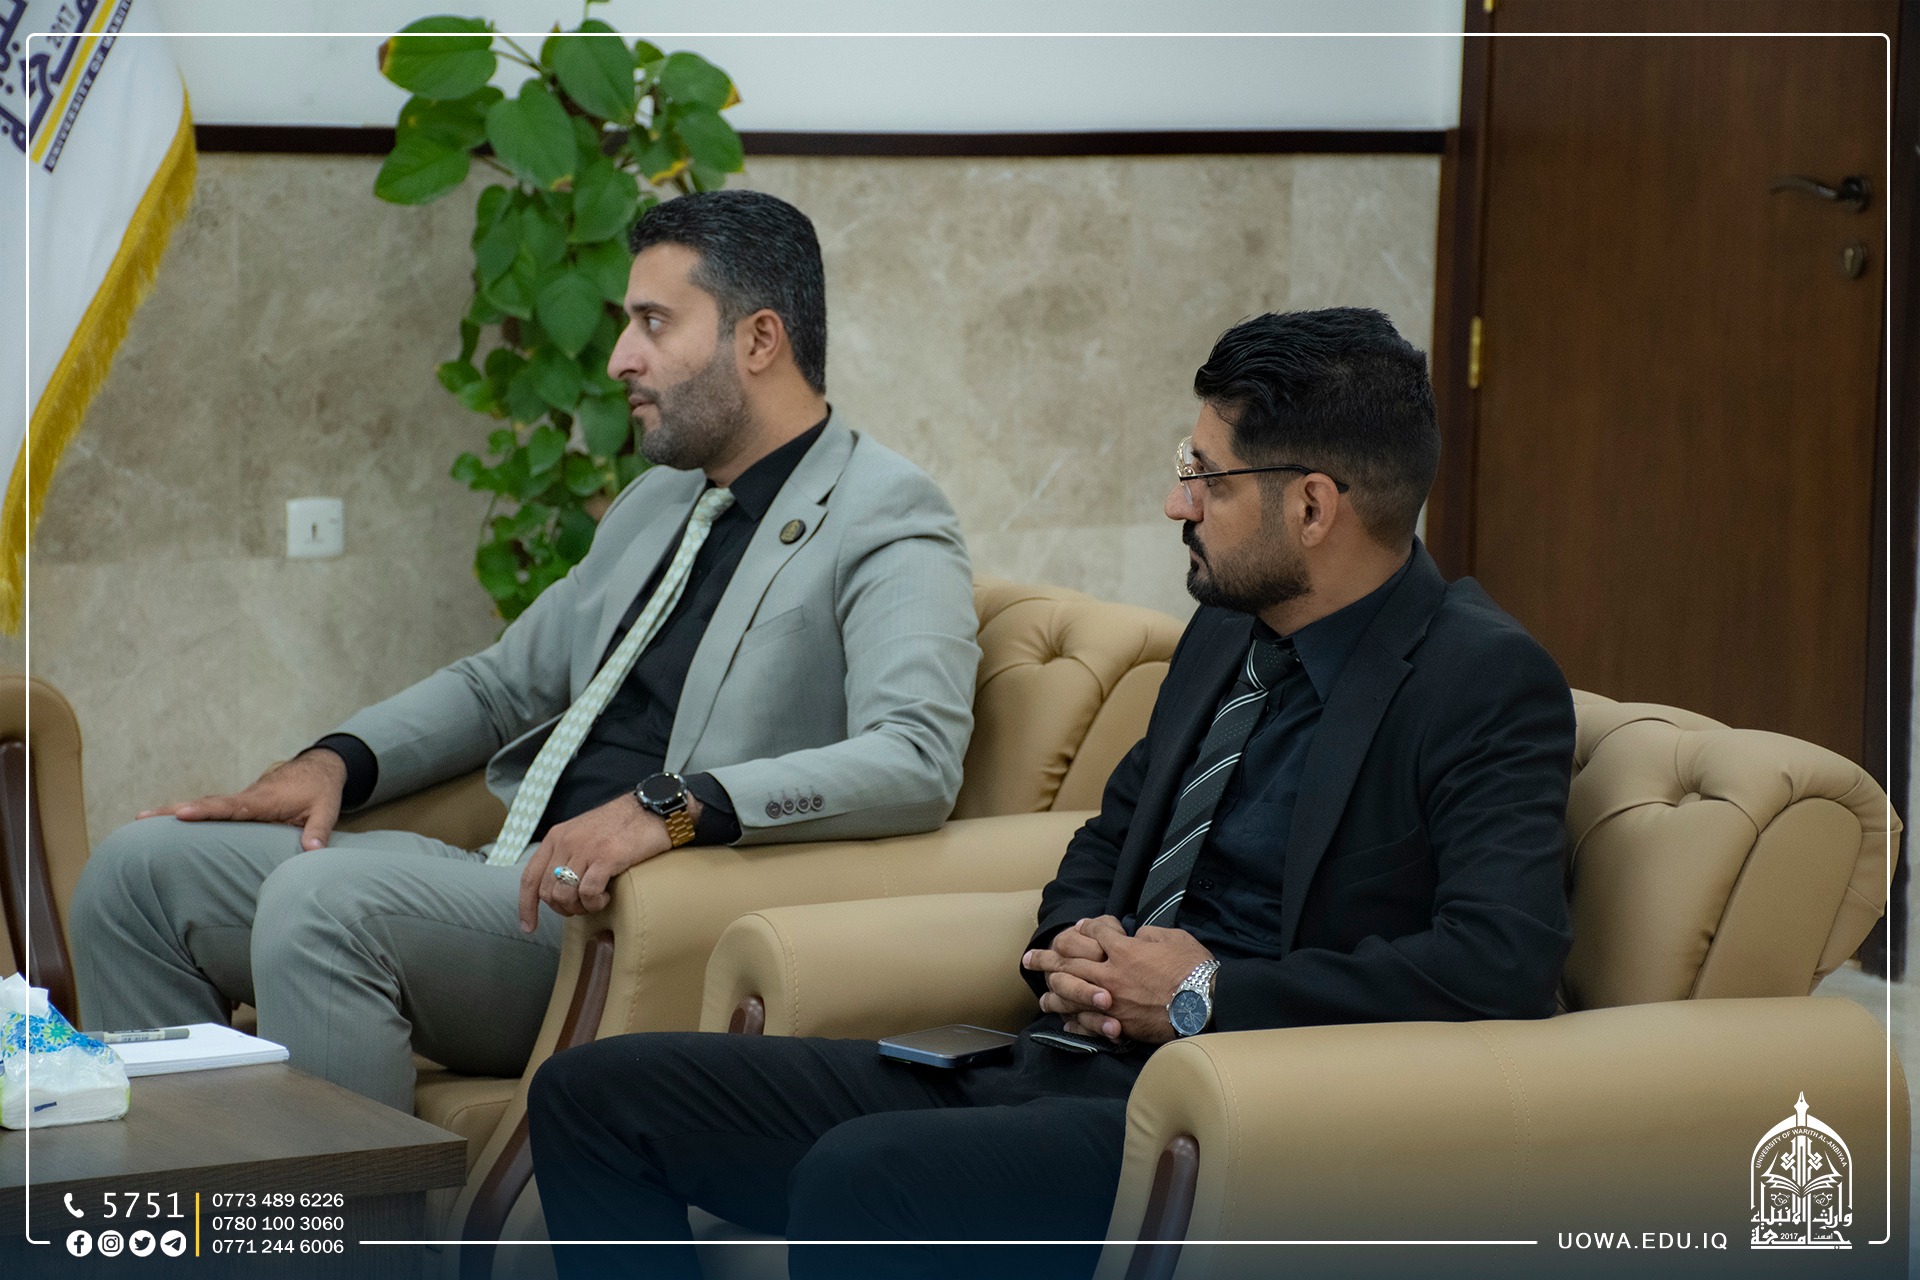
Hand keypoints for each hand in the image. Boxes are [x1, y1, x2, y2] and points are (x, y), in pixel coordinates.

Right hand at [138, 749, 347, 851]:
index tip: (181, 815)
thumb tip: (311, 852)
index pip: (231, 807)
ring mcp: (242, 799)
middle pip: (207, 804)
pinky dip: (191, 812)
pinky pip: (213, 808)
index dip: (206, 811)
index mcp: (263, 800)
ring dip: (175, 811)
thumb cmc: (321, 790)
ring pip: (206, 804)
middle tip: (140, 818)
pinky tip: (169, 823)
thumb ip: (318, 831)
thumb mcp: (327, 810)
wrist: (321, 766)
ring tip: (141, 820)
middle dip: (174, 810)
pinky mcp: (242, 803)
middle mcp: (247, 797)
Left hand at [516, 792, 697, 931]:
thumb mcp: (582, 834)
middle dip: (564, 908)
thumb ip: (566, 856)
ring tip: (597, 900)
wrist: (651, 809)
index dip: (526, 906)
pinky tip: (607, 895)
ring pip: (565, 896)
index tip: (529, 926)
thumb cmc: (621, 826)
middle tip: (583, 906)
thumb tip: (557, 889)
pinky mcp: (606, 857)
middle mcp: (566, 842)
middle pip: (548, 893)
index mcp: (556, 837)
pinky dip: (596, 902)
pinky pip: (588, 893)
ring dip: (581, 908)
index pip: (530, 877)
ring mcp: (585, 849)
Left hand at [1026, 915, 1214, 1044]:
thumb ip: (1149, 934)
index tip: (1077, 928)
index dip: (1084, 928)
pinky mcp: (1120, 1023)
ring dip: (1052, 990)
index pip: (1094, 933)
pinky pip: (1087, 1021)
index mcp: (1124, 949)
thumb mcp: (1173, 938)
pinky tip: (1063, 1019)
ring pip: (1071, 992)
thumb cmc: (1195, 969)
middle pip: (1069, 962)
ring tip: (1040, 990)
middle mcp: (1111, 973)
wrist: (1205, 1004)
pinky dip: (1073, 1019)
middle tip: (1029, 958)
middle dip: (1047, 957)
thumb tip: (1136, 936)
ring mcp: (1112, 1000)